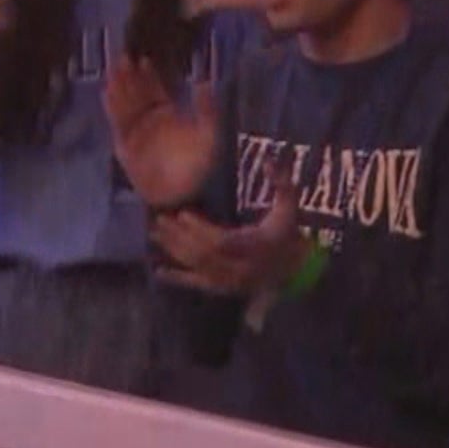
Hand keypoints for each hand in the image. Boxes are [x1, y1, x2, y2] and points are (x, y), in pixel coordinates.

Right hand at [104, 55, 217, 206]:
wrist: (182, 195)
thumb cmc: (198, 167)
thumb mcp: (209, 135)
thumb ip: (206, 109)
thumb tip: (204, 82)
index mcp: (168, 117)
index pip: (155, 91)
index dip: (148, 76)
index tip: (143, 60)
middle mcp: (150, 122)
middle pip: (136, 94)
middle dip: (129, 77)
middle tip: (122, 58)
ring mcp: (137, 133)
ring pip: (125, 105)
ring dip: (119, 88)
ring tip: (113, 71)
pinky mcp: (126, 146)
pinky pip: (118, 123)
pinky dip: (112, 108)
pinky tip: (107, 93)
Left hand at [150, 160, 304, 294]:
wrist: (294, 269)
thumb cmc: (288, 232)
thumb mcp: (289, 206)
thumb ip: (282, 182)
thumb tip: (268, 159)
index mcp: (255, 246)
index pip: (222, 241)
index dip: (200, 229)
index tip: (183, 213)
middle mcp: (240, 267)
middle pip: (204, 254)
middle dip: (180, 237)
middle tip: (160, 219)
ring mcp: (230, 281)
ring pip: (198, 267)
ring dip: (174, 250)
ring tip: (154, 233)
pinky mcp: (223, 289)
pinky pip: (197, 285)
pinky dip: (177, 279)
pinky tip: (159, 270)